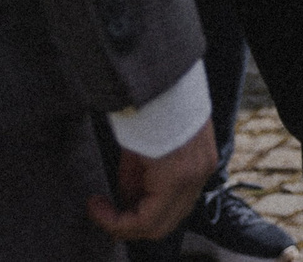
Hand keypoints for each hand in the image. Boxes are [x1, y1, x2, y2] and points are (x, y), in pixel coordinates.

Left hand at [88, 119, 215, 240]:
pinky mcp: (207, 160)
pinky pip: (185, 194)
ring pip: (176, 213)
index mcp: (176, 176)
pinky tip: (146, 185)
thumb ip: (130, 182)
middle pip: (162, 226)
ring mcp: (205, 170)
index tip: (95, 207)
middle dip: (130, 224)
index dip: (114, 222)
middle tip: (107, 213)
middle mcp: (195, 178)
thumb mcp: (130, 151)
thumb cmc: (149, 108)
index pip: (145, 222)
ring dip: (149, 213)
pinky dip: (164, 198)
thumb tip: (128, 200)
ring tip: (124, 200)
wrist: (171, 77)